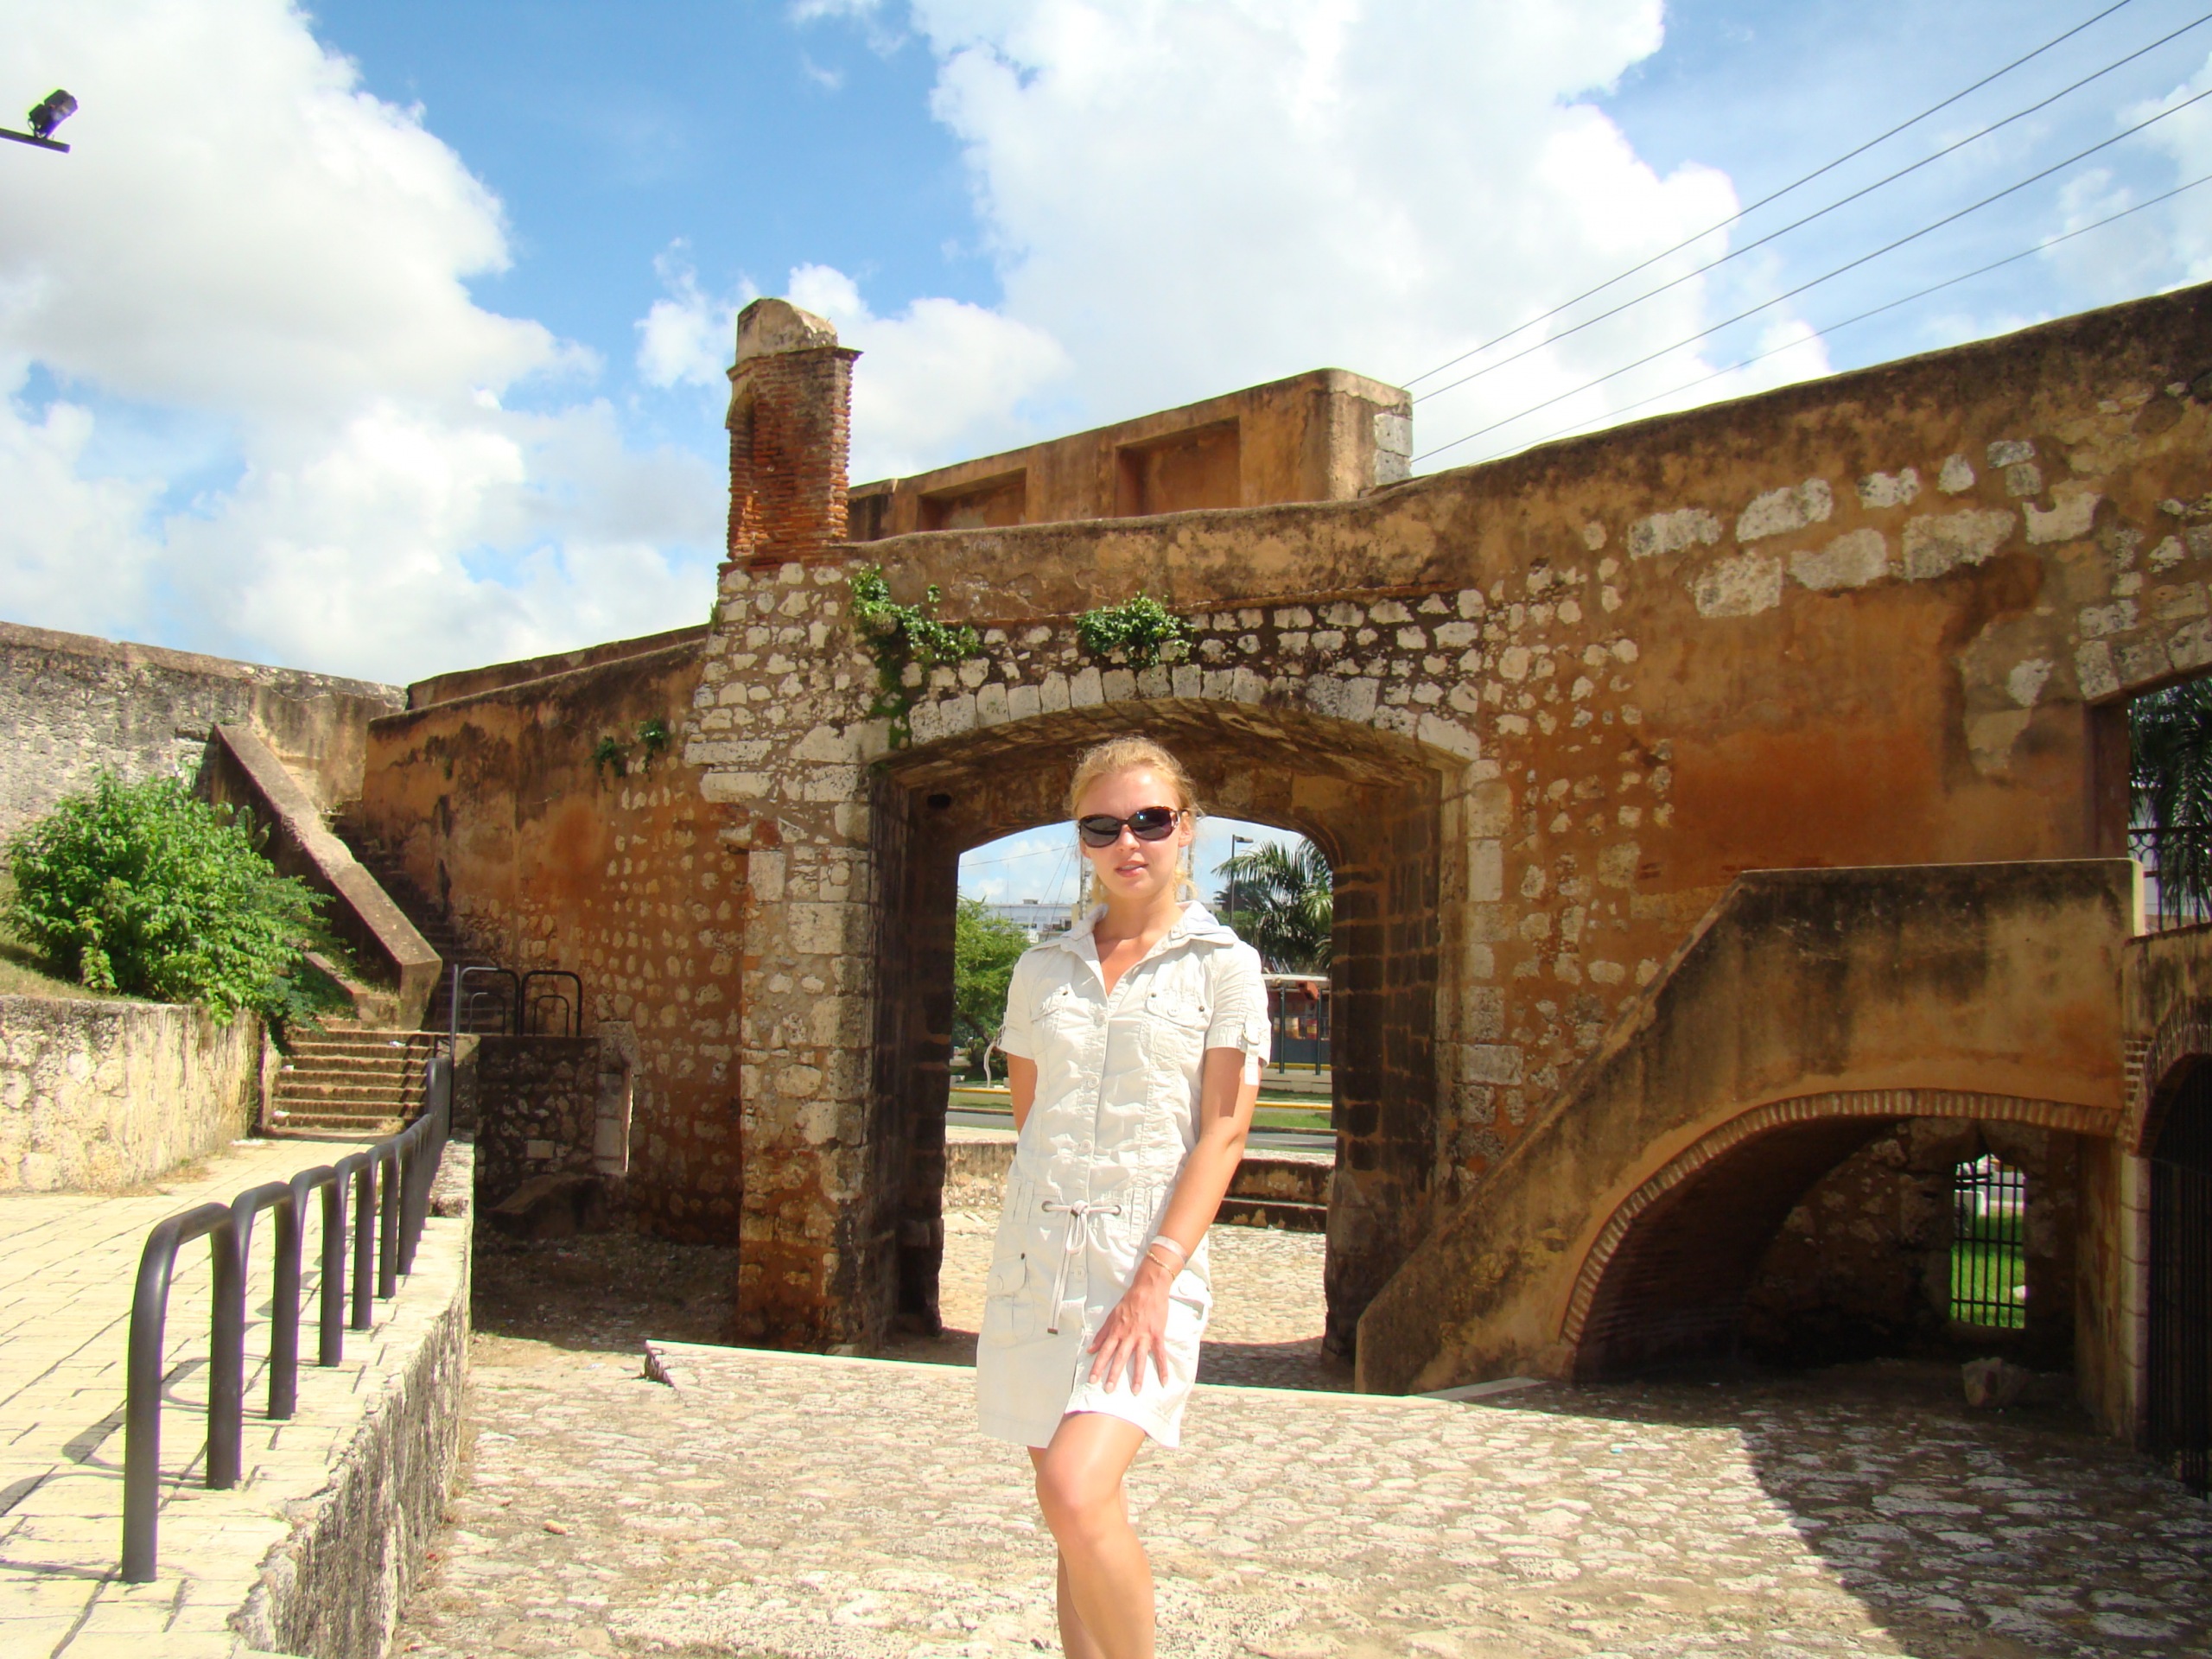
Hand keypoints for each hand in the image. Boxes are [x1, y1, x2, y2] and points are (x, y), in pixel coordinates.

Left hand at [1087, 1255, 1172, 1394]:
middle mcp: (1129, 1335)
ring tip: (1136, 1391)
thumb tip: (1091, 1349)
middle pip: (1120, 1357)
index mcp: (1117, 1331)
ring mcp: (1144, 1336)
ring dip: (1138, 1375)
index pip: (1104, 1351)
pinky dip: (1162, 1368)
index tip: (1092, 1380)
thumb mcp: (1112, 1316)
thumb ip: (1102, 1334)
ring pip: (1139, 1359)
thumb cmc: (1129, 1301)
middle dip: (1114, 1374)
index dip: (1098, 1366)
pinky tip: (1163, 1381)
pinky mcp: (1157, 1335)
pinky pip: (1159, 1354)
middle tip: (1108, 1390)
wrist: (1148, 1288)